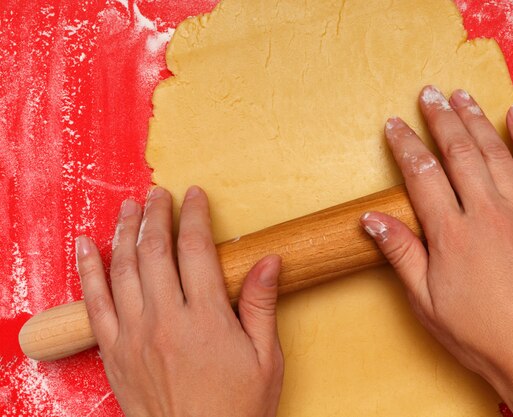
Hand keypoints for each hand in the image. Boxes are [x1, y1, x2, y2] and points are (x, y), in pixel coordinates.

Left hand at [76, 186, 283, 416]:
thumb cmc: (238, 409)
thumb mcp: (266, 359)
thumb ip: (262, 305)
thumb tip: (269, 260)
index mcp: (207, 319)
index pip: (196, 249)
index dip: (195, 216)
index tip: (194, 195)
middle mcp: (166, 320)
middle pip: (155, 251)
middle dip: (157, 214)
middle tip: (159, 193)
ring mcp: (135, 335)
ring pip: (123, 269)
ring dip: (124, 231)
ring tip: (128, 206)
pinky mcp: (115, 352)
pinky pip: (94, 303)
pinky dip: (88, 270)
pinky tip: (86, 246)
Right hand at [361, 86, 512, 415]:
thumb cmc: (481, 334)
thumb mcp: (427, 302)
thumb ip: (401, 254)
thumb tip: (371, 219)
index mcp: (452, 235)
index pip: (421, 175)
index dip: (405, 145)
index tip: (394, 126)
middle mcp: (488, 214)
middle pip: (459, 152)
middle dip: (439, 119)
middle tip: (426, 95)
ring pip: (495, 151)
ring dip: (475, 119)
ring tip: (460, 96)